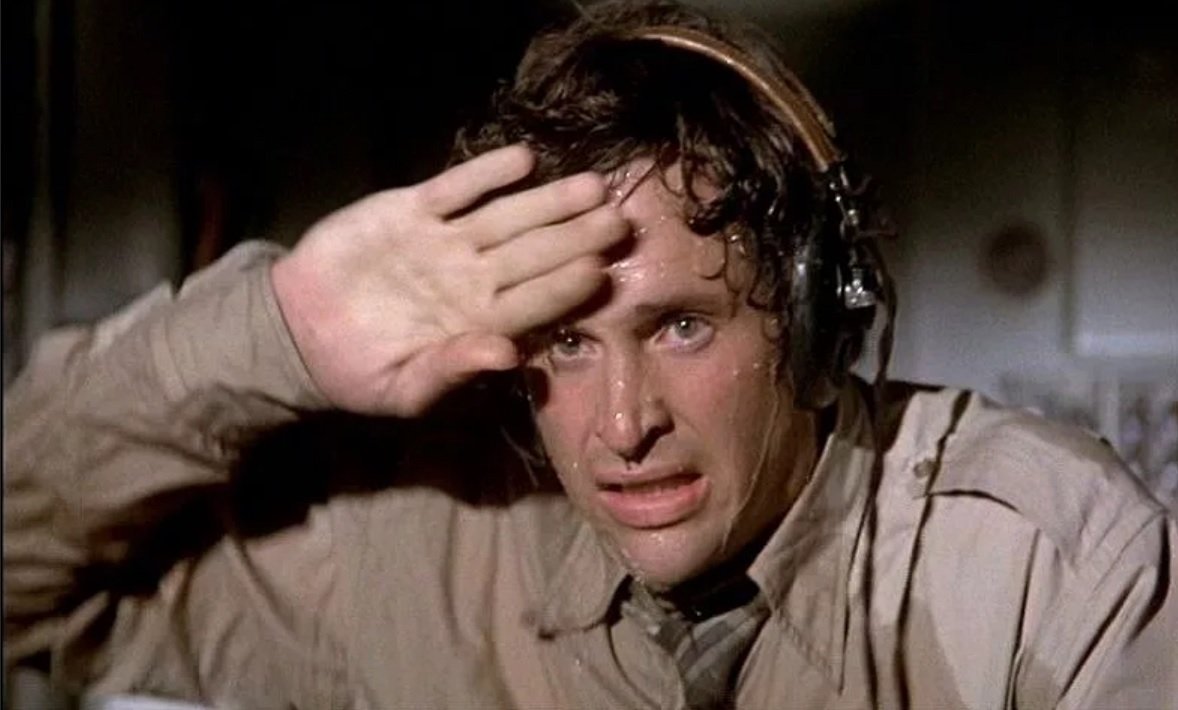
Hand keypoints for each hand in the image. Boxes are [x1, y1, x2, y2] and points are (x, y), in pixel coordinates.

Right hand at [271, 145, 626, 415]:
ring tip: (591, 186)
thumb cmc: (359, 372)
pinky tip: (523, 160)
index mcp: (478, 323)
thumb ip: (452, 370)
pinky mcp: (412, 211)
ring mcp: (446, 242)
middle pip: (535, 254)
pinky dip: (486, 174)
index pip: (534, 302)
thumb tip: (505, 355)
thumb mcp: (402, 387)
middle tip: (619, 220)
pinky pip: (456, 189)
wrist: (299, 330)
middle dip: (576, 236)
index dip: (565, 285)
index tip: (598, 269)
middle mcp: (473, 280)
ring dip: (548, 202)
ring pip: (507, 217)